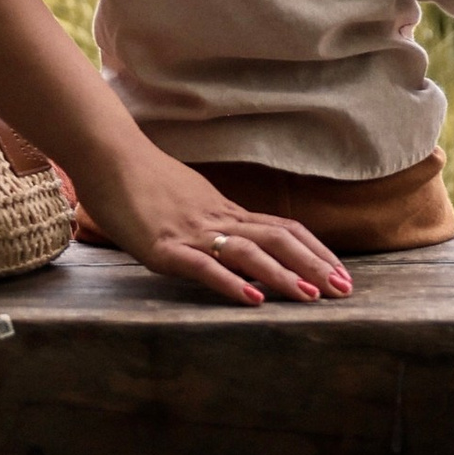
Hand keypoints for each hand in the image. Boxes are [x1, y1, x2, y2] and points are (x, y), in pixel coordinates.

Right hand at [85, 150, 353, 309]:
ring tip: (311, 298)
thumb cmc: (140, 177)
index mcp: (224, 210)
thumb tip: (229, 232)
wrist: (107, 154)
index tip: (342, 272)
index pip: (282, 229)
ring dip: (283, 275)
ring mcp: (191, 232)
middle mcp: (216, 219)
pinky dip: (230, 282)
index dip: (315, 251)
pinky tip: (252, 300)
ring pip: (249, 252)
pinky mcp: (163, 247)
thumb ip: (209, 216)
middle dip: (315, 266)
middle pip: (278, 239)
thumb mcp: (187, 196)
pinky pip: (203, 266)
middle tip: (346, 291)